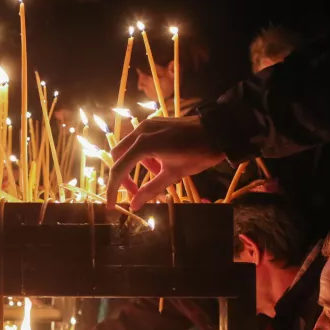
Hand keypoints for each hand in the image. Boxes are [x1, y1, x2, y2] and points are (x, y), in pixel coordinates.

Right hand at [107, 115, 223, 209]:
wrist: (218, 131)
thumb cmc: (197, 154)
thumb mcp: (174, 174)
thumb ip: (151, 190)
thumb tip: (134, 206)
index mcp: (143, 144)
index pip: (119, 169)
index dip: (113, 189)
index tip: (111, 205)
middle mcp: (140, 131)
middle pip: (117, 156)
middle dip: (122, 175)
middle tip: (133, 191)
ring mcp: (146, 125)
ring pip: (127, 148)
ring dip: (135, 165)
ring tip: (156, 175)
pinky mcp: (153, 123)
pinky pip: (139, 141)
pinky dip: (143, 156)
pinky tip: (159, 163)